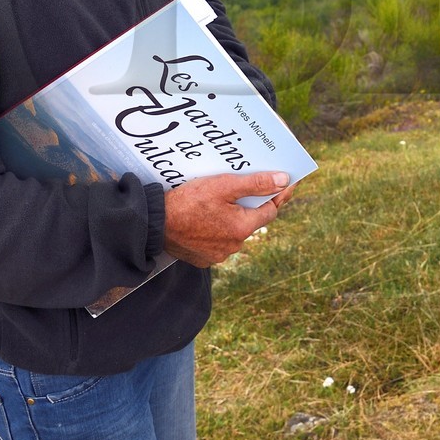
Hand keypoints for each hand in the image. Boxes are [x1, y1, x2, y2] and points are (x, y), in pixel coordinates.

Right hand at [163, 171, 292, 267]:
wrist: (153, 224)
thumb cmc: (187, 202)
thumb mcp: (222, 186)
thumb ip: (255, 184)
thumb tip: (284, 181)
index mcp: (242, 228)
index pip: (270, 210)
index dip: (277, 195)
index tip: (286, 183)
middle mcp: (234, 246)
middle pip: (250, 221)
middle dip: (250, 204)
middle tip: (245, 187)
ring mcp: (218, 254)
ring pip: (233, 231)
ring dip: (231, 217)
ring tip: (220, 201)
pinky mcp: (203, 258)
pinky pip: (218, 240)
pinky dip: (216, 228)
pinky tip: (207, 216)